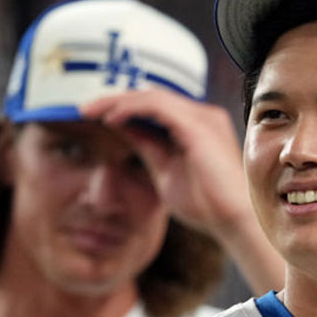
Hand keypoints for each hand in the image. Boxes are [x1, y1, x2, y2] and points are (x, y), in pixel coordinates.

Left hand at [81, 89, 247, 233]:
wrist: (232, 220)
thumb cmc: (206, 204)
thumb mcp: (165, 170)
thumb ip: (147, 146)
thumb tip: (123, 128)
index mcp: (198, 126)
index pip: (155, 106)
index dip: (124, 107)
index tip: (94, 116)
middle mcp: (203, 115)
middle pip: (152, 96)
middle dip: (115, 100)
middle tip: (84, 109)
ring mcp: (202, 117)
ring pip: (151, 96)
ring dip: (117, 101)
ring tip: (90, 111)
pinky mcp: (197, 125)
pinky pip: (157, 106)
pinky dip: (131, 109)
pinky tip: (110, 118)